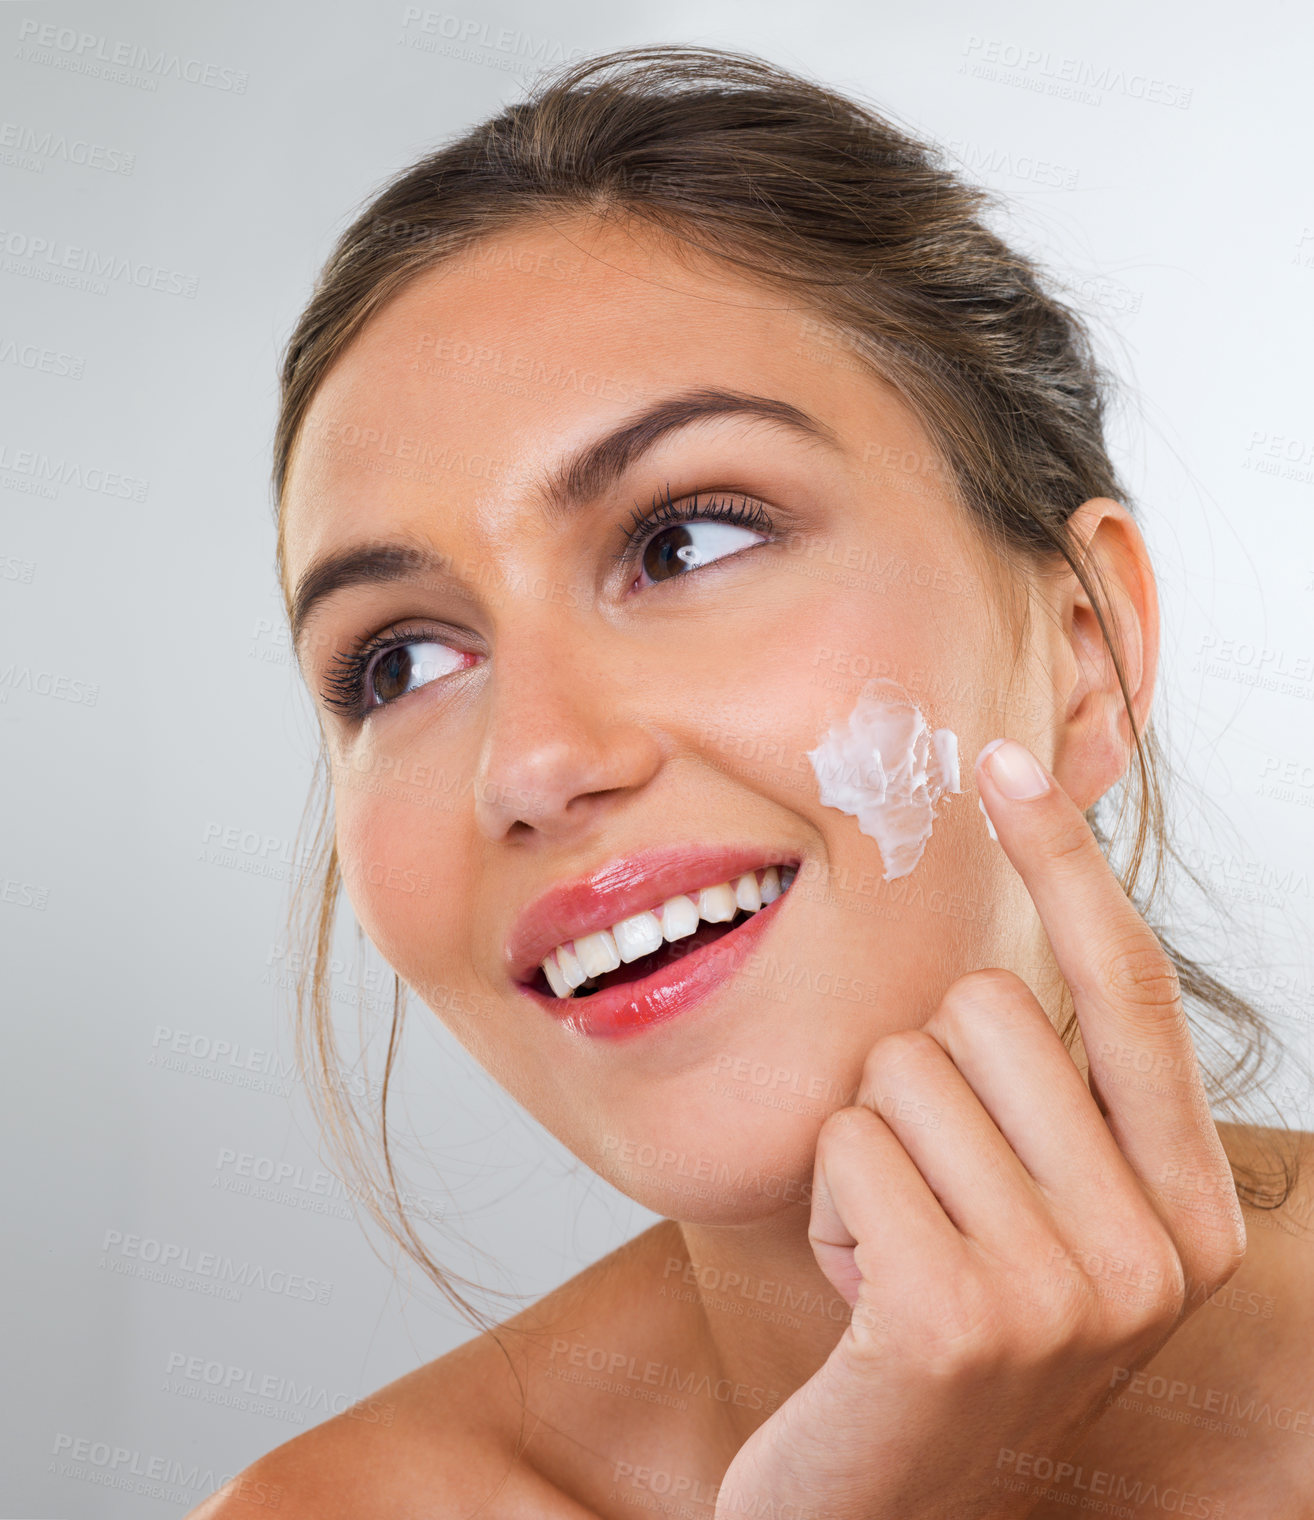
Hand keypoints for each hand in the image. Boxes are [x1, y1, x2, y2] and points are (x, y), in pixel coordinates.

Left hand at [713, 737, 1246, 1519]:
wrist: (872, 1506)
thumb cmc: (932, 1323)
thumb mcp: (1023, 1204)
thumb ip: (1045, 1090)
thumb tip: (998, 932)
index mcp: (1187, 1207)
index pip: (1128, 988)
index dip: (1063, 861)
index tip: (1000, 760)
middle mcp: (1156, 1250)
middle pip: (983, 1010)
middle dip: (916, 1086)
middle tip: (926, 1204)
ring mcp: (1069, 1292)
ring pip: (902, 1071)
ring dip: (868, 1153)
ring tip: (892, 1254)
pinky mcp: (958, 1319)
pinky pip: (848, 1145)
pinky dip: (826, 1204)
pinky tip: (855, 1295)